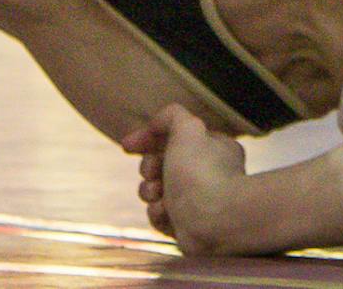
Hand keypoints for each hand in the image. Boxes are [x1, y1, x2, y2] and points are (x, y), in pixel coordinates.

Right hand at [121, 104, 246, 254]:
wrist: (214, 223)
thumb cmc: (202, 173)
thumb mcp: (187, 128)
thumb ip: (172, 115)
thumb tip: (157, 125)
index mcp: (214, 149)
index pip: (175, 138)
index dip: (148, 138)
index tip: (128, 146)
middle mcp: (208, 175)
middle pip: (161, 164)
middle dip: (148, 167)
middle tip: (152, 172)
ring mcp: (197, 203)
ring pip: (157, 191)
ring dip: (149, 191)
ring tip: (158, 195)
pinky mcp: (187, 227)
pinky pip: (160, 215)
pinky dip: (158, 213)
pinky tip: (165, 213)